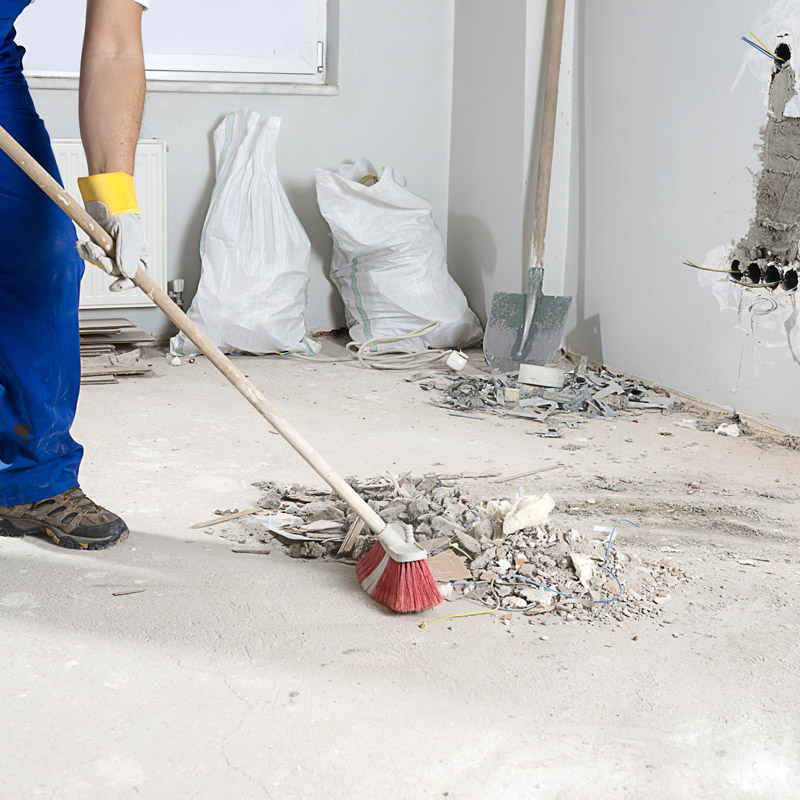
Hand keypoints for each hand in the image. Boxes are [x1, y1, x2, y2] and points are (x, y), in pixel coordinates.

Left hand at [77, 172, 148, 291]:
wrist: (104, 202)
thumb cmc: (123, 216)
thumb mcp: (130, 237)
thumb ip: (129, 256)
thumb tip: (128, 275)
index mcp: (139, 257)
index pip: (136, 278)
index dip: (125, 285)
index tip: (114, 287)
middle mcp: (125, 257)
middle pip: (114, 271)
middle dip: (104, 263)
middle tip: (100, 253)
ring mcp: (111, 252)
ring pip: (100, 264)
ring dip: (93, 255)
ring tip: (90, 243)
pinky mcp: (98, 247)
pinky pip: (90, 256)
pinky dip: (84, 251)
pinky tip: (82, 243)